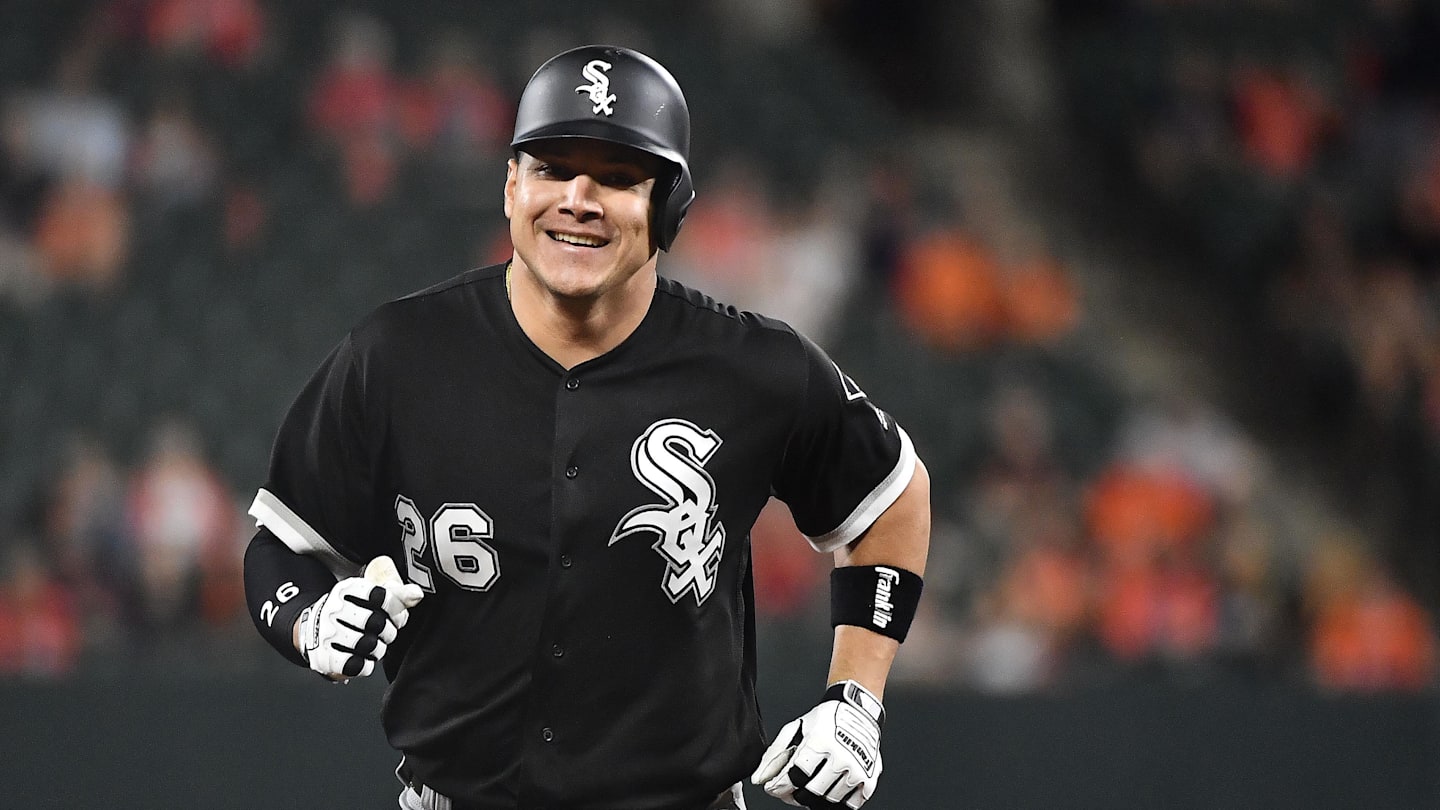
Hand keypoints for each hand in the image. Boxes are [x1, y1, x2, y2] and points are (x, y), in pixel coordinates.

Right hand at [297, 556, 423, 679]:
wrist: (315, 630)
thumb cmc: (353, 612)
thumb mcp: (372, 596)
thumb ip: (398, 594)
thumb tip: (417, 594)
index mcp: (348, 589)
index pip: (381, 596)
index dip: (396, 609)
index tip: (396, 617)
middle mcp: (334, 609)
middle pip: (376, 622)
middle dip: (388, 631)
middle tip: (386, 633)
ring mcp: (328, 633)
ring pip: (367, 645)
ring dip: (378, 649)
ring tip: (374, 645)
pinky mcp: (325, 657)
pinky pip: (355, 665)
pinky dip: (365, 665)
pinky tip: (363, 659)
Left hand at [750, 680, 884, 808]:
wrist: (858, 710)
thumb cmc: (826, 719)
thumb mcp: (795, 729)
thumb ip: (774, 755)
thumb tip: (759, 779)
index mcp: (820, 741)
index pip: (794, 776)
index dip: (780, 787)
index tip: (775, 787)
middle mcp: (841, 756)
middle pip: (811, 792)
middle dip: (796, 795)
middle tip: (792, 789)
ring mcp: (857, 769)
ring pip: (830, 800)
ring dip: (816, 797)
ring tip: (812, 784)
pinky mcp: (870, 778)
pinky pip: (851, 804)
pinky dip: (839, 801)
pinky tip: (831, 788)